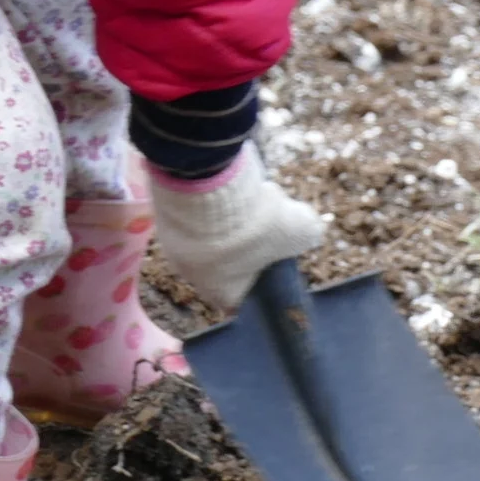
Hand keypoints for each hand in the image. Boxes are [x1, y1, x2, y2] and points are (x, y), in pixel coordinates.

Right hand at [148, 146, 323, 310]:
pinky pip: (193, 210)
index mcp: (221, 292)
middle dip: (249, 240)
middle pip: (226, 262)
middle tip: (266, 219)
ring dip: (228, 216)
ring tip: (249, 195)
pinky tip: (229, 182)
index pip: (241, 298)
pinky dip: (210, 198)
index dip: (261, 279)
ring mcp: (174, 244)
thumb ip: (309, 233)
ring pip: (208, 234)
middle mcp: (191, 275)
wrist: (207, 187)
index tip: (276, 258)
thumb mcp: (298, 230)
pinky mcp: (165, 213)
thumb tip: (314, 229)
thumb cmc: (256, 226)